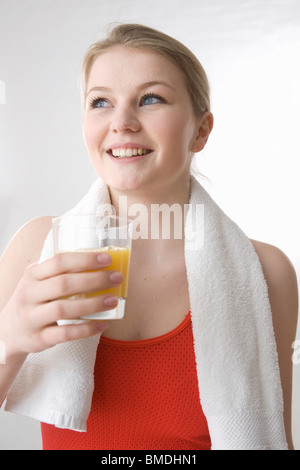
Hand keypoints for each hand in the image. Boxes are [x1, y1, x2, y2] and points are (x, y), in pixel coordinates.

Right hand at [0, 252, 121, 357]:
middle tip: (116, 278)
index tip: (106, 259)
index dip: (84, 259)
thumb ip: (61, 274)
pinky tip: (102, 324)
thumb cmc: (33, 301)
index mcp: (32, 275)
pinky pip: (65, 333)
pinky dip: (86, 329)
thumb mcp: (38, 282)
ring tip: (113, 300)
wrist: (8, 331)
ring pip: (64, 309)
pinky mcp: (38, 338)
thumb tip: (100, 266)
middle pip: (64, 284)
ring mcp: (31, 317)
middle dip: (94, 280)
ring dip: (92, 304)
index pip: (59, 262)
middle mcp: (29, 294)